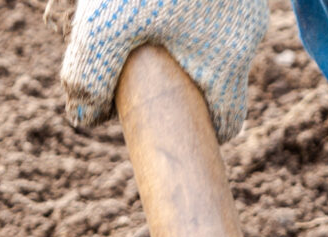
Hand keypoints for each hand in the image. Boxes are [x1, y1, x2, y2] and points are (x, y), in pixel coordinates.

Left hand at [59, 0, 268, 140]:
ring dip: (166, 31)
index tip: (165, 124)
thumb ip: (91, 74)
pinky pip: (205, 3)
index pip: (227, 122)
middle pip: (214, 76)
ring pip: (208, 33)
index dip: (198, 132)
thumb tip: (82, 118)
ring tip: (122, 8)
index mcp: (226, 62)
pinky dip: (171, 3)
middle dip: (173, 76)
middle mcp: (245, 34)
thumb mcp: (107, 21)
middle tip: (128, 57)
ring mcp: (245, 1)